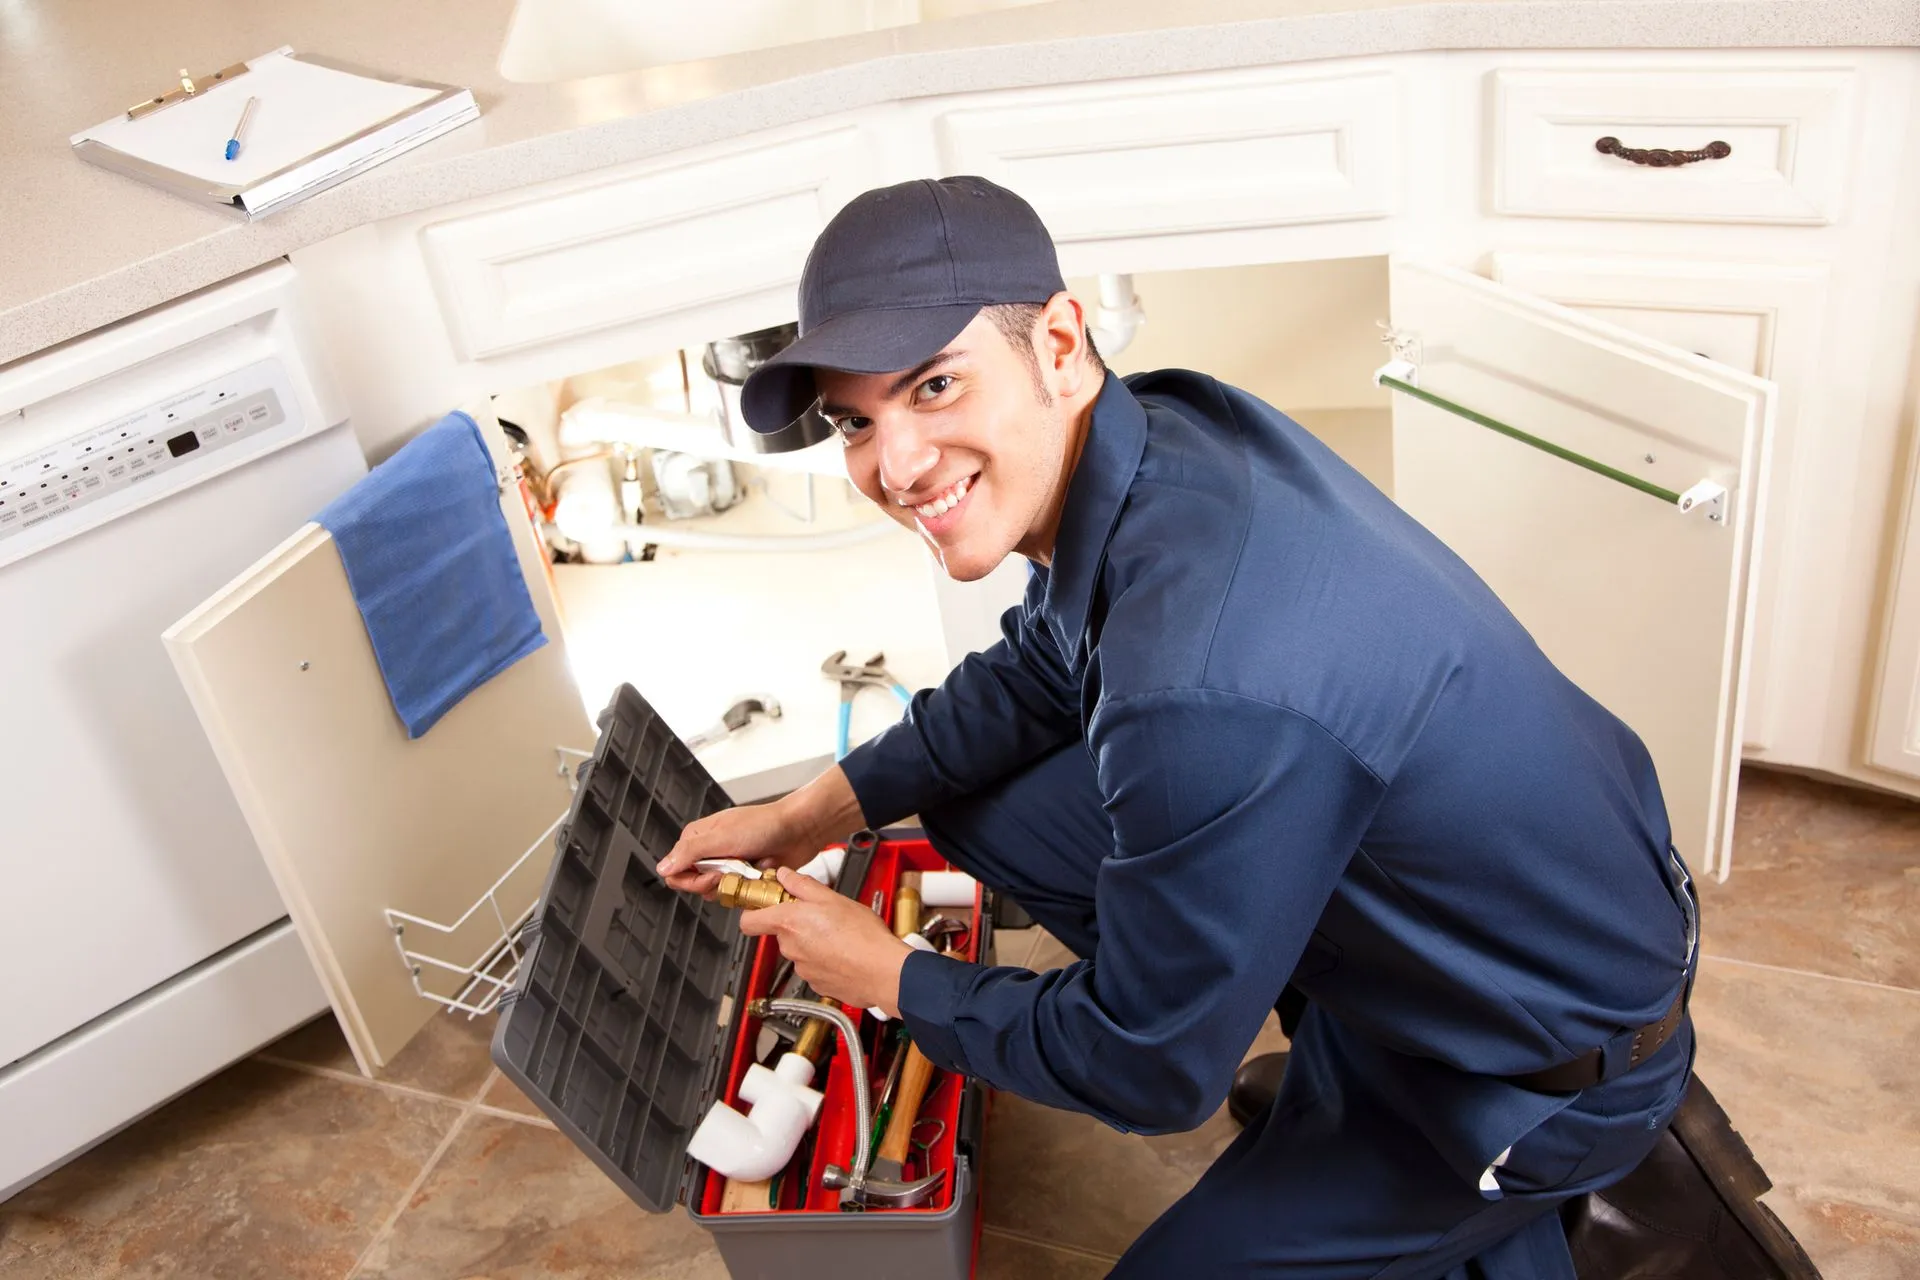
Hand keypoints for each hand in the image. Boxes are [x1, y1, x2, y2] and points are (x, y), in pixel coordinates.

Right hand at [655, 802, 824, 897]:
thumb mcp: (721, 837)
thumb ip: (690, 853)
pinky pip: (734, 894)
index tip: (711, 874)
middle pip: (693, 884)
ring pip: (714, 892)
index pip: (675, 869)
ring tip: (745, 872)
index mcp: (698, 838)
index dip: (691, 879)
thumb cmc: (765, 824)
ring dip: (730, 887)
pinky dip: (743, 890)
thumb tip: (663, 867)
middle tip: (730, 873)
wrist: (798, 830)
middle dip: (712, 884)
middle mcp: (710, 852)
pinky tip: (754, 878)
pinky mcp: (743, 877)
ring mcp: (727, 865)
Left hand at [738, 869, 911, 1016]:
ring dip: (812, 941)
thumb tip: (786, 876)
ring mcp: (802, 969)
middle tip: (821, 914)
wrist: (883, 971)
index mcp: (789, 923)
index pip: (748, 921)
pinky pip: (813, 967)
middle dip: (797, 923)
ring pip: (799, 950)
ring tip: (839, 934)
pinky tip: (843, 953)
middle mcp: (790, 948)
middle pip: (780, 932)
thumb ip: (803, 886)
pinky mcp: (816, 984)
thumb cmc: (862, 936)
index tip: (768, 902)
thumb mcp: (833, 898)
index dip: (754, 911)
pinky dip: (824, 960)